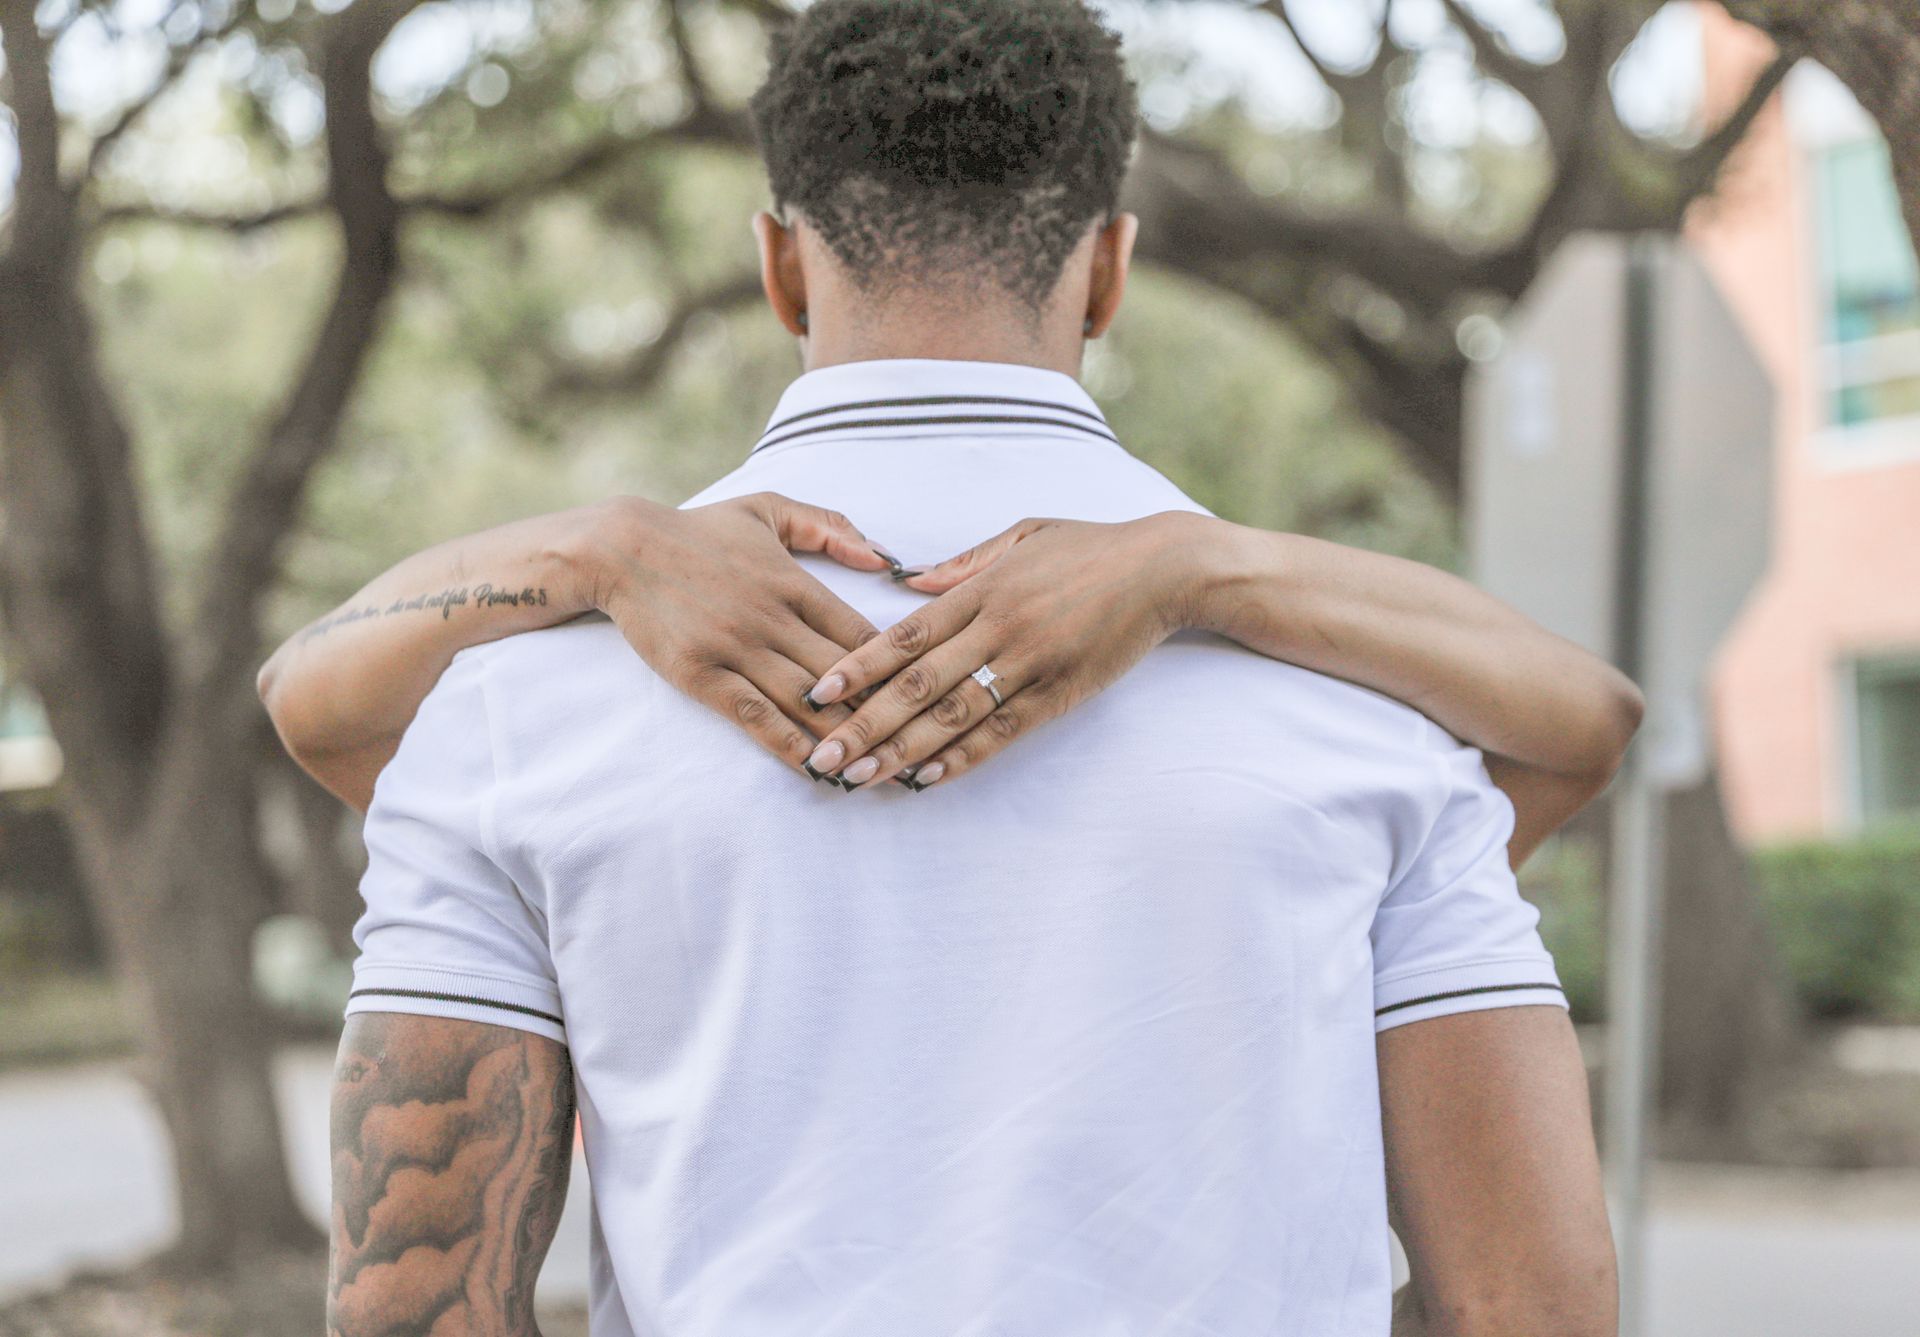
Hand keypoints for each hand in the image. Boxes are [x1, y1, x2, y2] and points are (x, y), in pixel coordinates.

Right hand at [562, 492, 902, 775]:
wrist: (623, 547)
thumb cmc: (700, 530)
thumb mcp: (769, 508)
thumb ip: (830, 526)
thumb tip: (884, 558)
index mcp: (795, 581)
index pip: (861, 633)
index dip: (897, 668)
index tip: (923, 694)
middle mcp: (772, 618)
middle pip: (844, 674)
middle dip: (883, 712)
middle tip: (921, 745)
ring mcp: (737, 648)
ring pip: (805, 701)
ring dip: (844, 737)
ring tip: (881, 769)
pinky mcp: (702, 675)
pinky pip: (754, 716)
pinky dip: (788, 744)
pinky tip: (816, 767)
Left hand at [792, 510, 1208, 789]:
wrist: (1164, 568)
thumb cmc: (1090, 548)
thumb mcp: (1022, 536)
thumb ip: (963, 564)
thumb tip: (909, 582)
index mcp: (982, 589)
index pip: (906, 635)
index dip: (859, 666)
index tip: (818, 692)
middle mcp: (998, 628)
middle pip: (917, 684)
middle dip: (864, 724)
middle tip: (823, 756)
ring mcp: (1030, 663)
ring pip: (953, 715)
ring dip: (901, 751)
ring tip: (859, 777)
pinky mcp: (1060, 693)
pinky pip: (1003, 731)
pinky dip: (963, 756)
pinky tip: (926, 778)